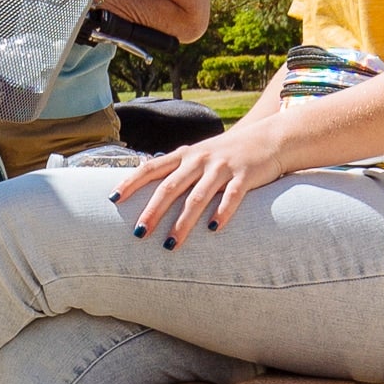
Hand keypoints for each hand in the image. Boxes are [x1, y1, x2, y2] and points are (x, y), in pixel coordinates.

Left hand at [110, 116, 286, 242]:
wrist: (270, 138)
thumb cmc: (227, 153)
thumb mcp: (198, 156)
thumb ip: (176, 169)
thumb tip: (146, 184)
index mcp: (183, 156)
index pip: (150, 168)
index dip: (130, 182)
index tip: (113, 199)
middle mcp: (198, 160)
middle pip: (169, 187)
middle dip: (152, 211)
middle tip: (138, 233)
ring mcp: (222, 167)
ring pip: (197, 197)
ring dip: (182, 223)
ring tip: (170, 245)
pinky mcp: (245, 175)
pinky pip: (232, 196)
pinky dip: (222, 212)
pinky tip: (213, 229)